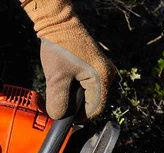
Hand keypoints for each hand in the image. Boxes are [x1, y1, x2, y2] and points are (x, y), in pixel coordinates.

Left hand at [22, 0, 115, 119]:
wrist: (58, 23)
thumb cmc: (59, 46)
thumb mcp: (56, 77)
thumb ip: (58, 101)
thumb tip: (58, 116)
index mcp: (102, 77)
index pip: (95, 109)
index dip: (80, 117)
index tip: (66, 118)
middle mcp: (108, 74)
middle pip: (93, 101)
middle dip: (76, 106)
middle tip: (60, 103)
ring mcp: (103, 68)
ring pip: (90, 93)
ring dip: (75, 96)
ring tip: (61, 90)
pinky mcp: (96, 65)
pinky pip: (88, 83)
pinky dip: (76, 87)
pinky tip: (66, 82)